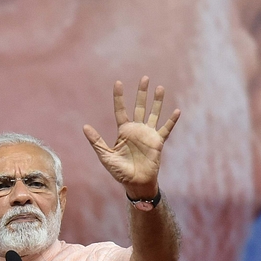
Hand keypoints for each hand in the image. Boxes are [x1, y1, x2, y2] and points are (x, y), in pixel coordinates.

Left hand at [83, 76, 180, 198]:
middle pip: (139, 107)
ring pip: (153, 113)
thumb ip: (96, 141)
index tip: (118, 82)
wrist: (135, 183)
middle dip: (141, 93)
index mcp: (123, 131)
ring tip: (160, 87)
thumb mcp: (105, 155)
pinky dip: (171, 120)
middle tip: (144, 78)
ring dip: (157, 101)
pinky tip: (176, 110)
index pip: (120, 110)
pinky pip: (166, 129)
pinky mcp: (158, 142)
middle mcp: (136, 130)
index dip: (119, 97)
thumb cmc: (119, 171)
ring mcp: (148, 134)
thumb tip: (84, 126)